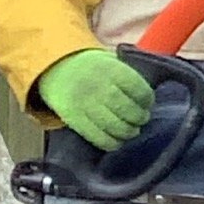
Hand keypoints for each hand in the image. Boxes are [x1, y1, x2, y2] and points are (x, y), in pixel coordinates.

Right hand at [36, 47, 155, 150]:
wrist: (55, 67)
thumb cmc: (92, 68)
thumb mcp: (110, 61)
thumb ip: (128, 77)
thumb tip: (148, 100)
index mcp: (111, 69)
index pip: (138, 89)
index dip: (147, 100)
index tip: (148, 104)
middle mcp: (98, 86)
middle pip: (127, 109)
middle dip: (139, 118)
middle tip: (141, 119)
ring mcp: (85, 104)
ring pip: (114, 125)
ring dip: (128, 132)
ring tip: (132, 130)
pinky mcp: (74, 119)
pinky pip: (97, 137)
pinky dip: (111, 143)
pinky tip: (118, 140)